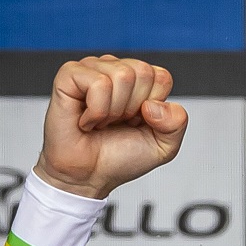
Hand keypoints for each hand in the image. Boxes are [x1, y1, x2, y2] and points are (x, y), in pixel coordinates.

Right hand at [34, 56, 187, 199]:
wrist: (87, 176)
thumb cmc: (118, 157)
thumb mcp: (164, 146)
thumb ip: (177, 122)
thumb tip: (154, 104)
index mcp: (138, 81)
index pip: (161, 76)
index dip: (154, 107)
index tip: (136, 122)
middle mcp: (114, 70)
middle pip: (143, 72)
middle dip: (133, 108)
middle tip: (115, 123)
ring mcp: (91, 69)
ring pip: (122, 75)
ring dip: (113, 111)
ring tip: (100, 121)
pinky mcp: (69, 75)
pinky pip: (98, 83)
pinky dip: (96, 111)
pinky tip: (86, 120)